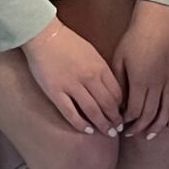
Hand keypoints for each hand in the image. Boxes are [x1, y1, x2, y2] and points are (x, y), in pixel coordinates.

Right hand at [23, 18, 124, 136]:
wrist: (45, 36)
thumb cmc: (69, 42)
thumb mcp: (92, 53)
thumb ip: (102, 70)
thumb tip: (110, 88)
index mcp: (100, 67)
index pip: (117, 92)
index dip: (122, 106)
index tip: (124, 114)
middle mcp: (89, 78)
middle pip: (107, 104)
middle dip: (115, 119)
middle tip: (118, 128)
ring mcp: (72, 86)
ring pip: (92, 110)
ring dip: (102, 124)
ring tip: (107, 132)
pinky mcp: (55, 92)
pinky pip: (70, 112)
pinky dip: (80, 123)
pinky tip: (87, 130)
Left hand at [112, 3, 168, 137]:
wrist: (156, 20)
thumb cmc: (134, 37)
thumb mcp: (118, 60)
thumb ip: (119, 84)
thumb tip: (117, 103)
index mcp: (140, 81)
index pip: (133, 111)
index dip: (126, 121)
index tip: (120, 124)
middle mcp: (158, 84)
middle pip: (149, 115)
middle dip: (139, 128)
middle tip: (131, 133)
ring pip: (166, 110)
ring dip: (157, 126)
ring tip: (149, 134)